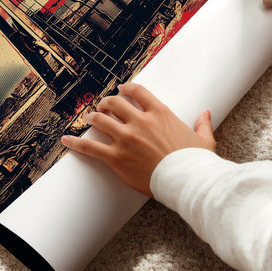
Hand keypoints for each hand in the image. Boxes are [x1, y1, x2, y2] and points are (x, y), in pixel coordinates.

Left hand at [61, 83, 214, 197]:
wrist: (187, 181)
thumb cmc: (196, 162)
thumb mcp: (203, 140)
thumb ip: (202, 124)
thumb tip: (206, 113)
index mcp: (160, 113)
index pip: (137, 92)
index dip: (126, 88)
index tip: (121, 89)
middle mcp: (140, 121)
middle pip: (114, 103)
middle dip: (106, 103)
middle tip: (103, 106)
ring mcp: (126, 138)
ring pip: (100, 120)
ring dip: (93, 117)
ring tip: (89, 118)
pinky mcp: (116, 157)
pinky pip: (90, 147)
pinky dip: (76, 142)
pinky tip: (66, 139)